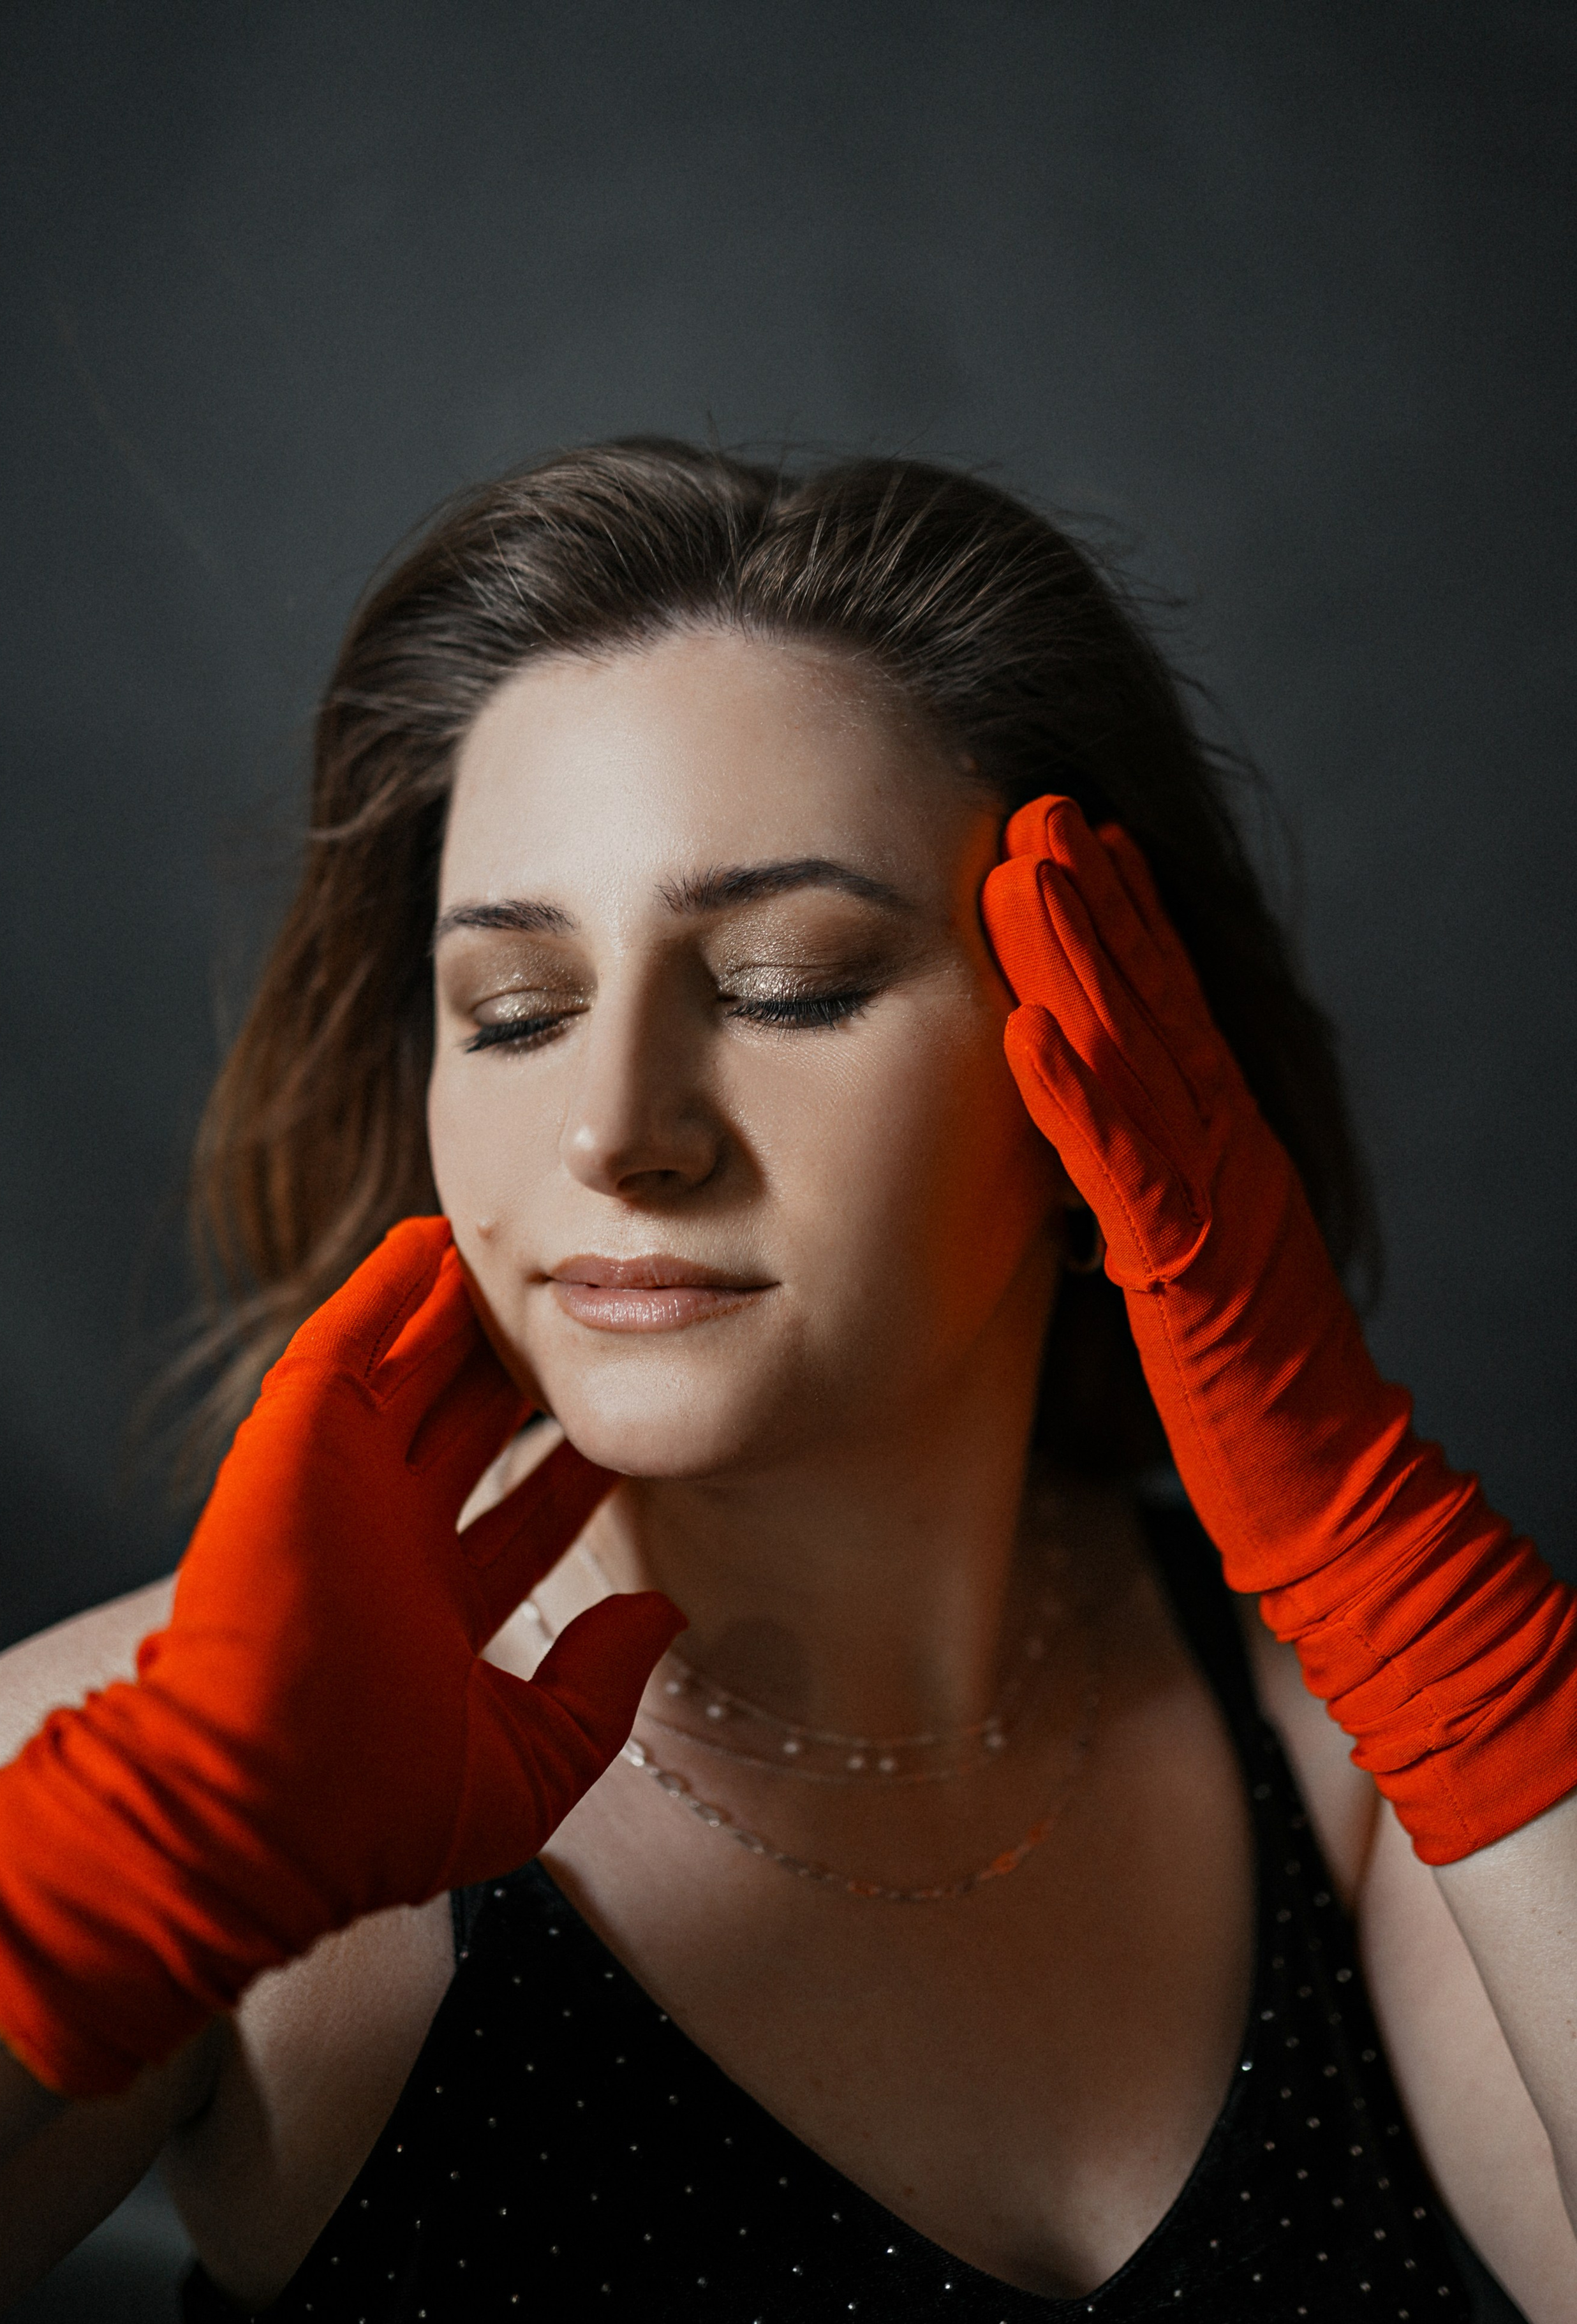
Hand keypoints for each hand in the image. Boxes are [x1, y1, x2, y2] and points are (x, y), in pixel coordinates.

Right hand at [0, 1218, 681, 2093]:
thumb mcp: (527, 1768)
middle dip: (513, 1381)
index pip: (519, 1525)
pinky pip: (345, 1344)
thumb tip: (661, 1616)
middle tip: (574, 1323)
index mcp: (429, 1619)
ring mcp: (336, 1489)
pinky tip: (431, 1243)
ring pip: (409, 1377)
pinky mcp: (293, 1444)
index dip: (569, 1477)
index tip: (616, 1432)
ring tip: (514, 1260)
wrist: (250, 1810)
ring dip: (453, 1319)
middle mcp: (384, 1545)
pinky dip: (384, 1291)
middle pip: (465, 1434)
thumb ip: (599, 1692)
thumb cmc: (376, 1815)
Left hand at [982, 794, 1406, 1589]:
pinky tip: (1028, 1030)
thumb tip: (1089, 1149)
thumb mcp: (1194, 1268)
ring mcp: (1220, 1202)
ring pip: (1141, 1059)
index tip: (1069, 834)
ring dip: (1081, 962)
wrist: (1327, 1491)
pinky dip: (1078, 1096)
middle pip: (1156, 1006)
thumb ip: (1149, 1197)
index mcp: (1227, 1150)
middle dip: (1097, 900)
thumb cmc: (1252, 1396)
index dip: (1123, 918)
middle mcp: (1230, 1153)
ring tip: (1023, 871)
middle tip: (1036, 805)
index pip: (1169, 1014)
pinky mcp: (1194, 1270)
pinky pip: (1127, 1171)